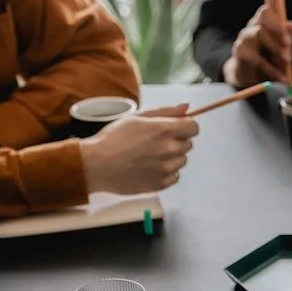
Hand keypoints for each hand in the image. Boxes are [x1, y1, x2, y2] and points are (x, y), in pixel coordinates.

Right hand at [79, 104, 198, 194]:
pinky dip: (166, 172)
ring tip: (149, 156)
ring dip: (171, 158)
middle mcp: (169, 149)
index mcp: (164, 129)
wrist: (97, 165)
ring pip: (182, 161)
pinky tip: (149, 167)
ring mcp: (166, 168)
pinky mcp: (162, 184)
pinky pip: (175, 176)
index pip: (194, 127)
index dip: (185, 127)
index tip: (176, 129)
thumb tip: (187, 106)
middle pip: (188, 144)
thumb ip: (166, 112)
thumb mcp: (138, 117)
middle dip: (176, 141)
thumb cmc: (113, 139)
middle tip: (154, 143)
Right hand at [221, 0, 291, 87]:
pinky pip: (256, 58)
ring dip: (275, 47)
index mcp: (265, 22)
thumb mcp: (281, 49)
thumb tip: (291, 23)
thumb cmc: (268, 60)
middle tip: (288, 42)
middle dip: (277, 25)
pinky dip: (271, 69)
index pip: (269, 2)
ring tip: (287, 61)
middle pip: (263, 14)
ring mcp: (244, 37)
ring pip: (258, 33)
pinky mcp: (240, 53)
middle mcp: (253, 25)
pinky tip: (281, 77)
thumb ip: (286, 37)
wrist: (248, 78)